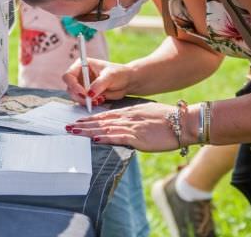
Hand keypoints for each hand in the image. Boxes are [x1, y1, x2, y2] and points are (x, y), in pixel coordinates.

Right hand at [62, 58, 131, 106]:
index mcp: (82, 65)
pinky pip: (82, 101)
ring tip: (98, 100)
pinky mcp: (87, 94)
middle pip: (70, 88)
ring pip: (75, 96)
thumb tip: (89, 94)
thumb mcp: (109, 76)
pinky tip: (100, 100)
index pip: (68, 75)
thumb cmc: (119, 73)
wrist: (127, 82)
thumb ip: (99, 84)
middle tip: (90, 100)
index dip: (73, 85)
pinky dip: (89, 103)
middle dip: (79, 96)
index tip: (83, 92)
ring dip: (84, 101)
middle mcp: (80, 75)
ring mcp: (83, 85)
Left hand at [66, 102, 198, 151]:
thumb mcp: (147, 115)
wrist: (182, 122)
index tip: (78, 120)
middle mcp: (127, 117)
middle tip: (68, 126)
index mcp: (129, 111)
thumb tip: (125, 126)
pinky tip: (95, 139)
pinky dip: (105, 138)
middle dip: (83, 124)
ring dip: (88, 130)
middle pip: (100, 120)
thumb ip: (134, 119)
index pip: (105, 115)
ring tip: (74, 132)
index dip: (90, 118)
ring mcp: (131, 126)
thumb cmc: (167, 120)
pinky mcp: (138, 137)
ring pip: (105, 128)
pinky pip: (118, 137)